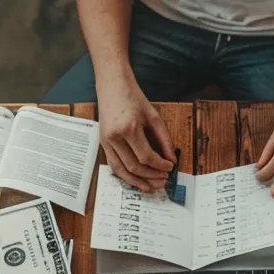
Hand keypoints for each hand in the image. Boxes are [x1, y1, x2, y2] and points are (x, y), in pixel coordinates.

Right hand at [95, 75, 174, 191]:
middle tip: (164, 180)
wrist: (112, 86)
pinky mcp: (102, 144)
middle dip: (151, 176)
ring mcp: (106, 142)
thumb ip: (164, 139)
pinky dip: (125, 175)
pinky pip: (114, 165)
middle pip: (134, 166)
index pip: (146, 157)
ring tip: (151, 187)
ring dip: (137, 181)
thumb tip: (171, 159)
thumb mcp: (153, 116)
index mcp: (129, 128)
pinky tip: (137, 180)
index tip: (170, 167)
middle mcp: (115, 137)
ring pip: (122, 171)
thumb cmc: (134, 98)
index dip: (160, 166)